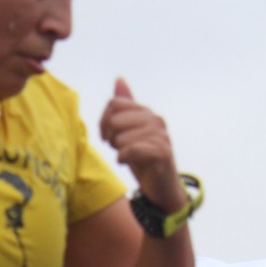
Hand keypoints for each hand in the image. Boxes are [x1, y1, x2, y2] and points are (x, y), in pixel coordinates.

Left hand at [99, 78, 185, 212]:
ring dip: (118, 151)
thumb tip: (119, 79)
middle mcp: (156, 120)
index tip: (107, 137)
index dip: (104, 121)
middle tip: (118, 149)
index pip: (114, 104)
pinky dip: (123, 158)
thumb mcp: (129, 131)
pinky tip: (125, 163)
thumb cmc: (142, 159)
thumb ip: (125, 107)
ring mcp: (161, 136)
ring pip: (121, 137)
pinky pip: (131, 150)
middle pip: (115, 120)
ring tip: (126, 156)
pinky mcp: (161, 153)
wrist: (160, 187)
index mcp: (146, 113)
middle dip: (110, 138)